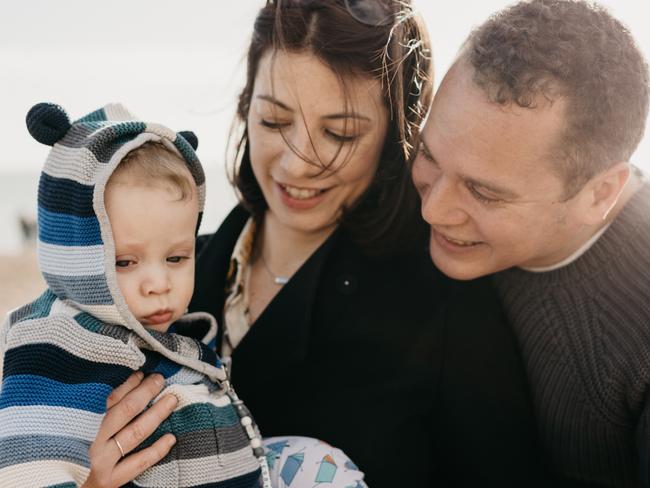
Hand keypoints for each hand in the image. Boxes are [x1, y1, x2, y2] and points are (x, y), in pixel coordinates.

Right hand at [81, 372, 177, 487]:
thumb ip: (114, 410)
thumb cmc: (93, 456)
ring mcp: (103, 463)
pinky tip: (171, 438)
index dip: (130, 385)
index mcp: (90, 427)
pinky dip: (157, 449)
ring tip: (171, 401)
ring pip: (134, 434)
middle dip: (145, 393)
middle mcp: (95, 443)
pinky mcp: (112, 480)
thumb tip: (138, 380)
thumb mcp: (97, 432)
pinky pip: (139, 462)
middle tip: (161, 381)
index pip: (112, 401)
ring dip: (156, 415)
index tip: (145, 374)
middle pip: (124, 412)